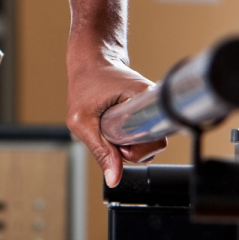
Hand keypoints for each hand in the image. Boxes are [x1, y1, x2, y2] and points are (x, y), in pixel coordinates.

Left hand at [66, 54, 166, 187]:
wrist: (90, 60)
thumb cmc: (85, 84)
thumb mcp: (81, 120)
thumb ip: (99, 150)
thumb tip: (114, 179)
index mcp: (145, 102)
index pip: (157, 140)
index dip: (138, 148)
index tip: (119, 142)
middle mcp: (153, 104)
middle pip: (153, 144)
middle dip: (131, 146)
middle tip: (110, 133)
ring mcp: (150, 107)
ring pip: (147, 140)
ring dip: (127, 141)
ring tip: (109, 127)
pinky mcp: (145, 110)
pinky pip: (142, 132)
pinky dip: (127, 134)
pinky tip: (113, 124)